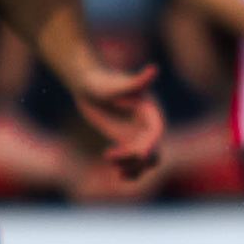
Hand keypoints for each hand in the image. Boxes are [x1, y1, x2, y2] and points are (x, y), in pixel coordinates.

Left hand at [62, 55, 167, 183]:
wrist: (87, 84)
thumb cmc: (100, 80)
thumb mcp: (114, 84)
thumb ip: (135, 82)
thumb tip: (153, 69)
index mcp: (150, 110)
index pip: (156, 131)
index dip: (150, 144)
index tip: (138, 154)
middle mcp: (147, 123)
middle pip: (152, 148)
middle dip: (137, 158)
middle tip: (116, 161)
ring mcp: (137, 133)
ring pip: (145, 159)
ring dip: (134, 168)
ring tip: (116, 170)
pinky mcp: (126, 140)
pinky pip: (133, 160)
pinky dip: (129, 169)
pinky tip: (118, 175)